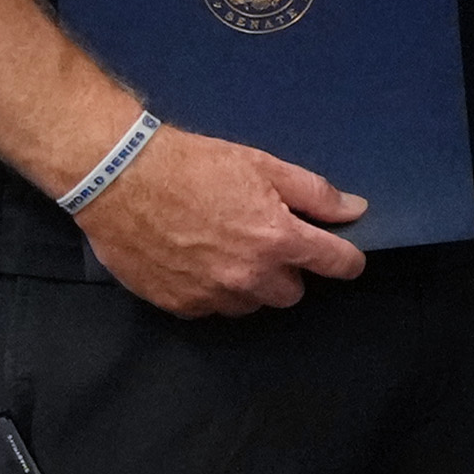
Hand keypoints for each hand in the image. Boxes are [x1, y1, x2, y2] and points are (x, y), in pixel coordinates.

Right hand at [74, 120, 369, 317]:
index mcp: (277, 240)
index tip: (342, 257)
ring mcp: (212, 294)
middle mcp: (249, 275)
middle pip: (292, 292)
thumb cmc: (192, 165)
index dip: (346, 260)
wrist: (118, 177)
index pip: (336, 265)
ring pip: (251, 304)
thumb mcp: (262, 165)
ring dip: (249, 285)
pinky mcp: (179, 305)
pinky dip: (212, 291)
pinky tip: (196, 263)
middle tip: (264, 243)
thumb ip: (314, 193)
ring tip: (226, 251)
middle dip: (286, 271)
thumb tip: (355, 210)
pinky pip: (212, 308)